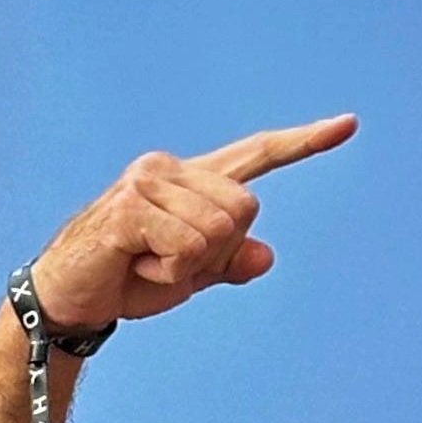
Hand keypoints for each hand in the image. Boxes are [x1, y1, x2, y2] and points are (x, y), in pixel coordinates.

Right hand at [29, 115, 357, 330]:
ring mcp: (149, 181)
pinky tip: (136, 263)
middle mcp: (172, 168)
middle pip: (245, 210)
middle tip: (170, 262)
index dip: (304, 142)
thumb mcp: (190, 276)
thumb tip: (266, 253)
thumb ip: (229, 262)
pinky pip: (187, 246)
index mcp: (193, 179)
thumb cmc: (130, 278)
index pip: (258, 153)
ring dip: (189, 266)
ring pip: (217, 232)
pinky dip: (168, 271)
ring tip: (148, 262)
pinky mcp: (131, 206)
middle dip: (217, 253)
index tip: (348, 124)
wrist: (72, 298)